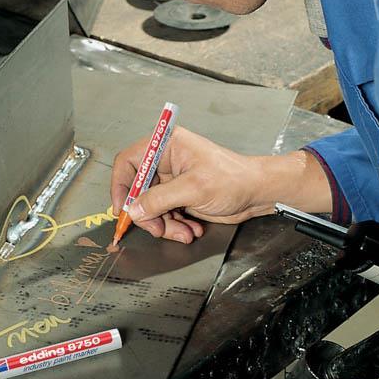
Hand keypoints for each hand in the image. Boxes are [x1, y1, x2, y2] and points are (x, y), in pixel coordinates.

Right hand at [111, 128, 332, 242]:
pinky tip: (191, 230)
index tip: (122, 208)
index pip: (130, 162)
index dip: (121, 186)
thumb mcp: (193, 188)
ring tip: (184, 232)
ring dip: (164, 225)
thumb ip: (159, 199)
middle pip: (138, 190)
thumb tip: (134, 208)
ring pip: (151, 207)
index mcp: (167, 146)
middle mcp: (166, 162)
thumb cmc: (233, 179)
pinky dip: (174, 227)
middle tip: (157, 230)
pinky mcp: (180, 197)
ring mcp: (173, 181)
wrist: (258, 193)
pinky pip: (164, 215)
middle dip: (148, 214)